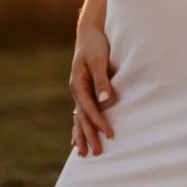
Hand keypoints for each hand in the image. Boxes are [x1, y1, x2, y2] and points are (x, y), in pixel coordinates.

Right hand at [69, 25, 115, 155]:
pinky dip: (80, 126)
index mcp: (78, 85)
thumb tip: (105, 101)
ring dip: (81, 136)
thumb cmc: (95, 45)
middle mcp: (76, 91)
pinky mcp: (84, 90)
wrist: (90, 32)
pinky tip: (78, 137)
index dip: (100, 123)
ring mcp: (79, 92)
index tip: (110, 135)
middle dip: (89, 136)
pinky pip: (81, 113)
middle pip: (82, 119)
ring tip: (83, 153)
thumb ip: (102, 81)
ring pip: (79, 118)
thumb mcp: (99, 60)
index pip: (90, 110)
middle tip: (96, 154)